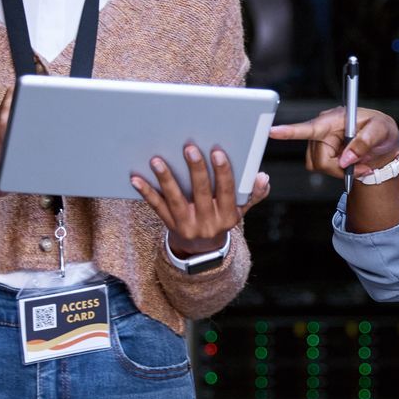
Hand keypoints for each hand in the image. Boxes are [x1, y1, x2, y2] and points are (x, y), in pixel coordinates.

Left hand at [130, 143, 270, 256]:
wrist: (202, 250)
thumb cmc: (221, 219)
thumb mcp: (241, 210)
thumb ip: (253, 193)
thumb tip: (263, 177)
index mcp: (228, 216)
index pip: (227, 191)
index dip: (223, 172)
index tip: (218, 152)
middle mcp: (208, 223)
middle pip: (201, 193)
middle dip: (196, 170)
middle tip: (189, 148)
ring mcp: (187, 225)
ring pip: (175, 199)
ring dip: (166, 179)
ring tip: (157, 161)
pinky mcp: (170, 225)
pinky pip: (157, 207)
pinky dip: (146, 192)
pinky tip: (136, 179)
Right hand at [267, 106, 398, 179]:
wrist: (384, 142)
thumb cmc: (382, 130)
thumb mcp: (381, 131)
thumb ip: (364, 143)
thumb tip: (345, 160)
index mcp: (334, 119)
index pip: (309, 127)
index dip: (290, 131)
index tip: (272, 132)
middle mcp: (322, 129)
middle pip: (318, 158)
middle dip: (339, 168)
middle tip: (360, 167)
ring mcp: (320, 142)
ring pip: (318, 166)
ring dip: (339, 170)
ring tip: (359, 164)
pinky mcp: (321, 152)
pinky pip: (320, 169)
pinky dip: (337, 172)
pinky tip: (351, 165)